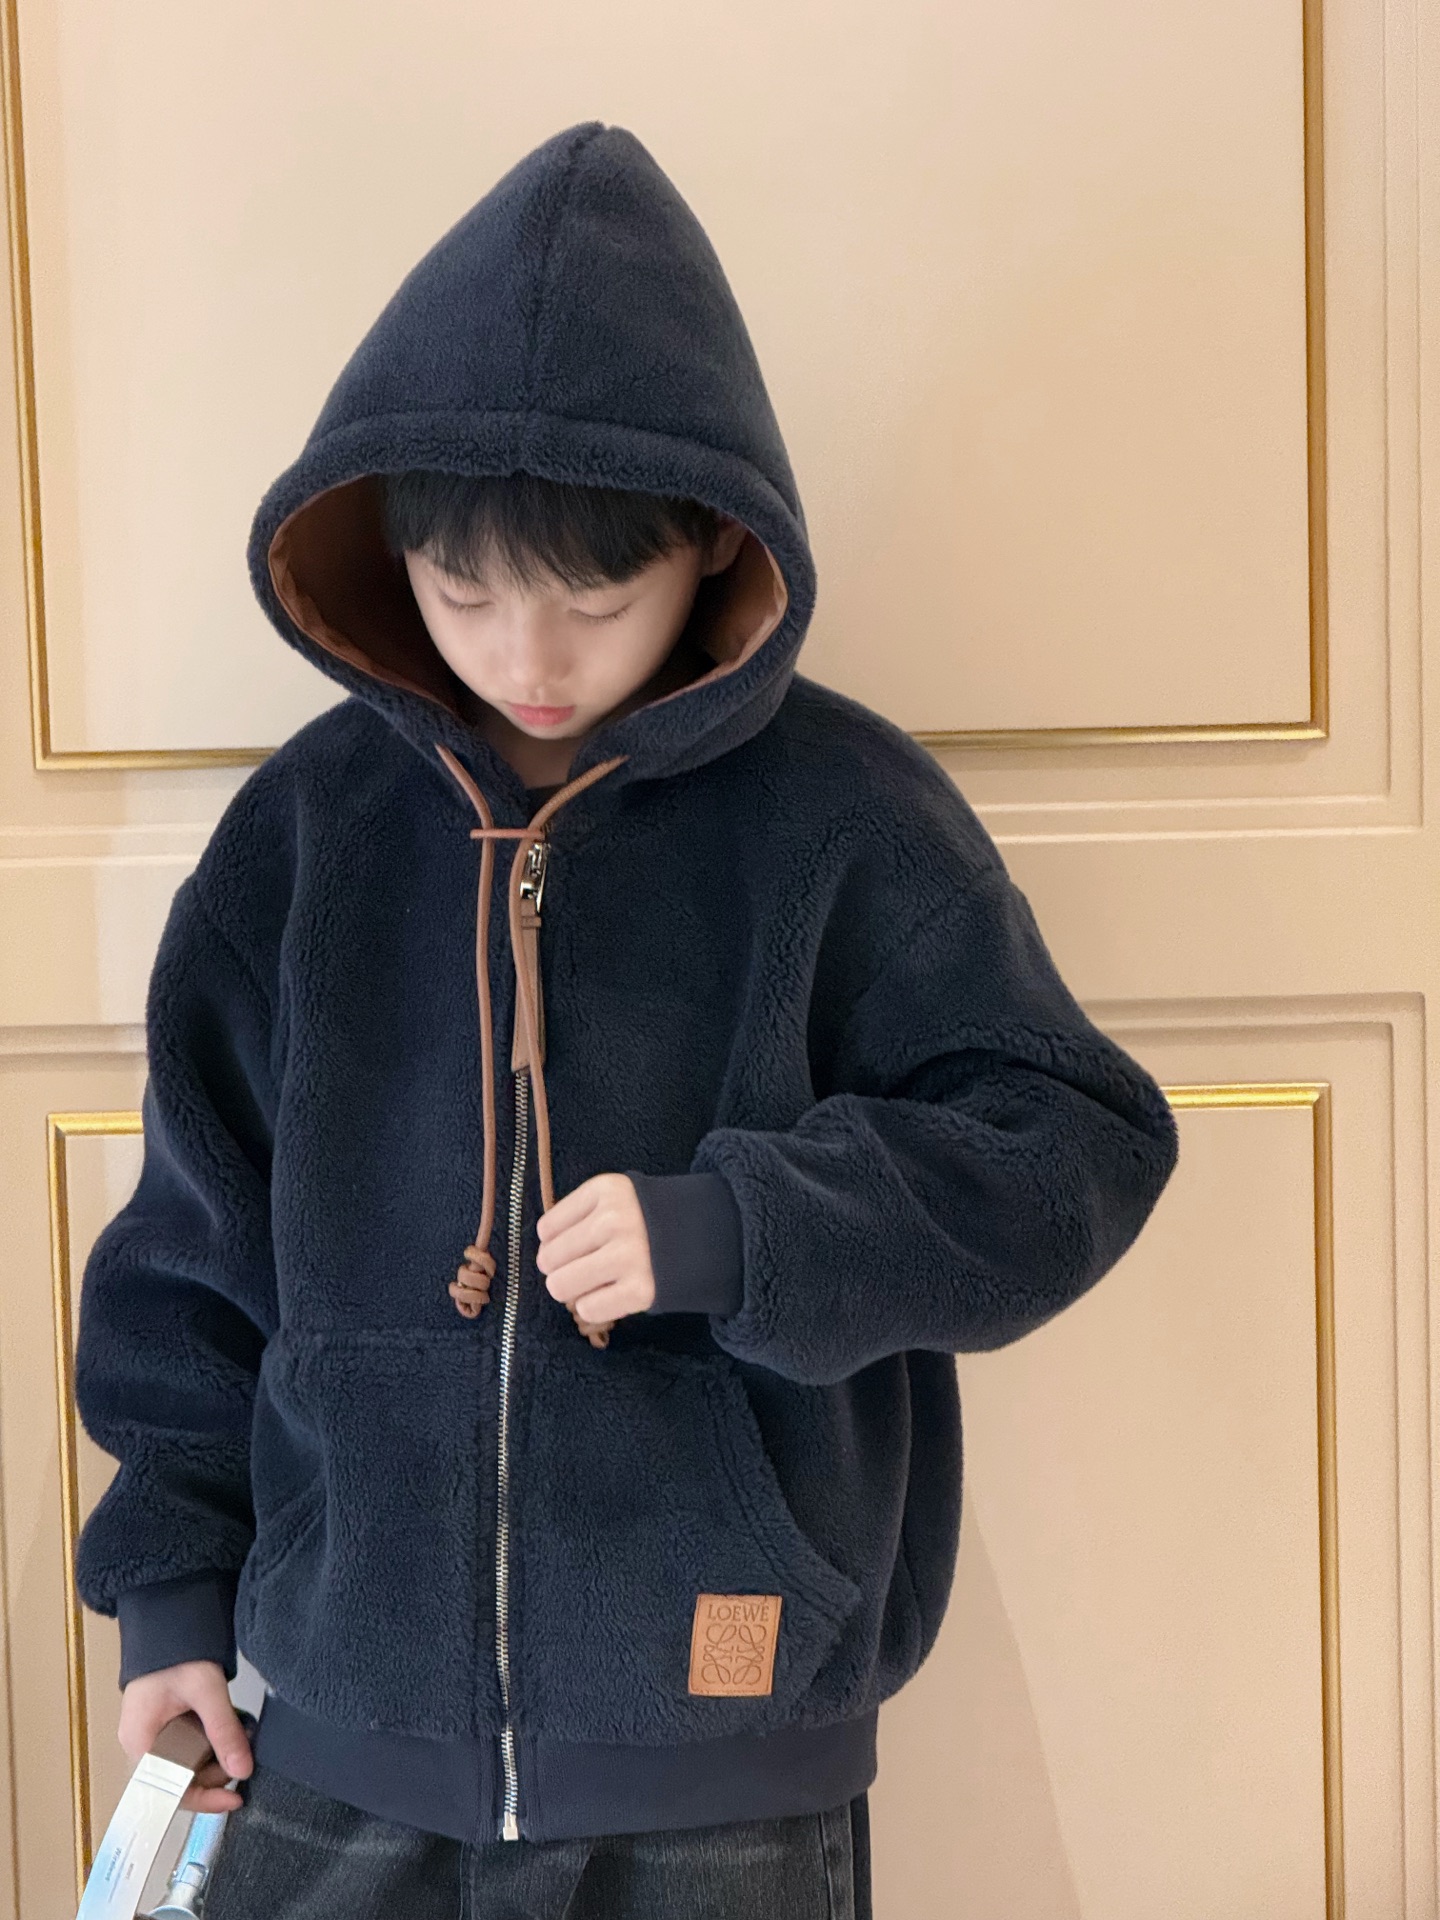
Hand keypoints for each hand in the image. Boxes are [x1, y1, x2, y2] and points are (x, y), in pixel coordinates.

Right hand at [119, 1661, 253, 1812]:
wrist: (168, 1615)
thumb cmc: (176, 1651)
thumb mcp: (206, 1691)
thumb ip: (224, 1730)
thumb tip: (243, 1769)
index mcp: (140, 1742)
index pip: (169, 1790)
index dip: (203, 1799)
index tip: (234, 1799)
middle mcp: (141, 1743)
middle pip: (178, 1779)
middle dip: (215, 1774)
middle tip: (243, 1757)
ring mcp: (151, 1732)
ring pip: (185, 1763)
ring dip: (214, 1757)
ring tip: (240, 1739)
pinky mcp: (164, 1722)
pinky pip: (186, 1746)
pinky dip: (209, 1743)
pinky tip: (228, 1731)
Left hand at [536, 1173, 655, 1329]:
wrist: (713, 1234)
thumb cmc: (652, 1219)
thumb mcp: (618, 1198)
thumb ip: (580, 1216)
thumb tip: (543, 1253)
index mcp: (606, 1190)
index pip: (547, 1229)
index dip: (555, 1244)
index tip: (575, 1246)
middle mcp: (614, 1220)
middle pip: (549, 1260)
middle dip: (561, 1269)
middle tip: (585, 1268)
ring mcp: (628, 1256)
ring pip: (561, 1287)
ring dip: (574, 1290)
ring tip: (595, 1283)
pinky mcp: (641, 1290)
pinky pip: (588, 1309)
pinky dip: (595, 1307)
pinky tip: (613, 1294)